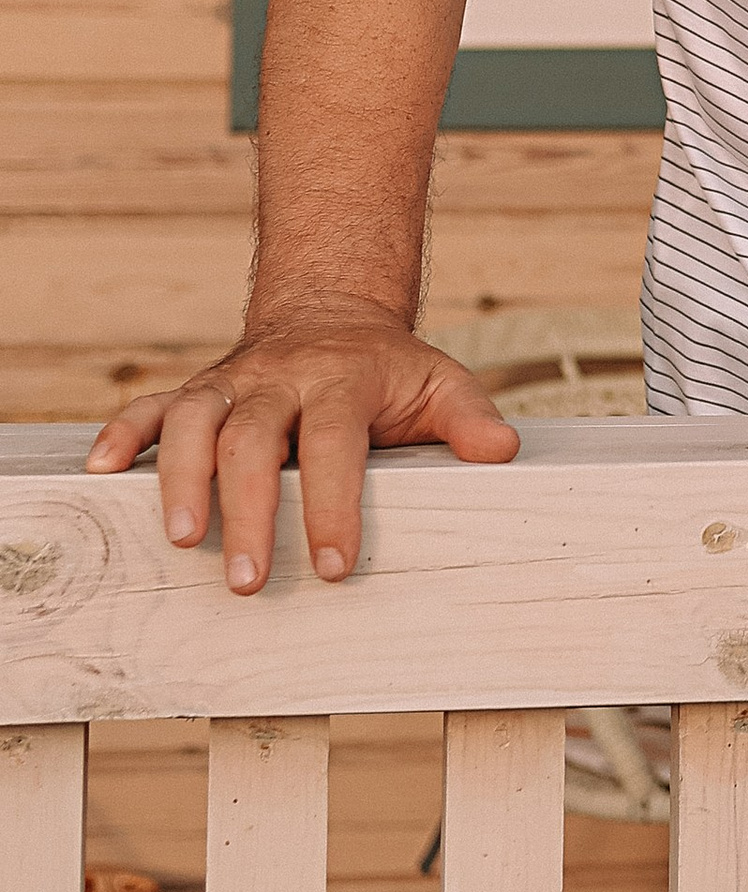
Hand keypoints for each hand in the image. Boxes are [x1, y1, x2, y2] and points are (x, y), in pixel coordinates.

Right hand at [85, 303, 521, 593]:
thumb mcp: (439, 382)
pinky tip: (100, 471)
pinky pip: (150, 406)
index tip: (333, 565)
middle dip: (248, 510)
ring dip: (179, 478)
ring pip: (194, 421)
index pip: (334, 443)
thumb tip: (502, 452)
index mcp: (343, 379)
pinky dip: (121, 434)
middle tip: (247, 580)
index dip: (332, 503)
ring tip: (181, 538)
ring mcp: (232, 382)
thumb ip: (469, 417)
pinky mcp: (196, 390)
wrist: (332, 311)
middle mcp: (280, 378)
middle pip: (253, 439)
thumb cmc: (388, 370)